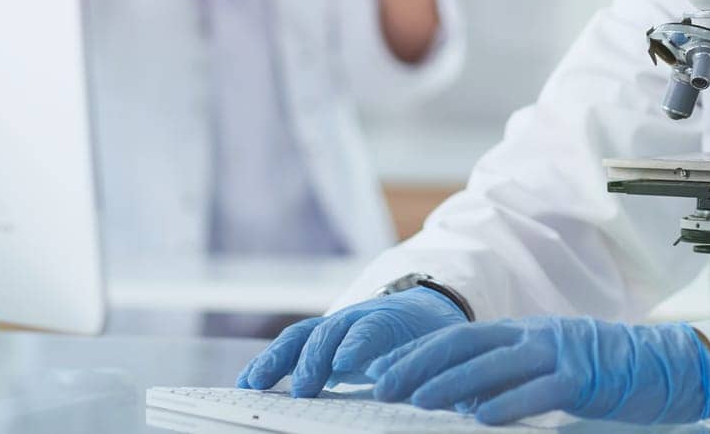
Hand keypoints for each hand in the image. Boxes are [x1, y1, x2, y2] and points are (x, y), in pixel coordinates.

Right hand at [236, 288, 467, 397]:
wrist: (424, 307)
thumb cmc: (435, 338)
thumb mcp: (447, 352)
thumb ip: (443, 373)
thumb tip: (461, 401)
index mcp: (395, 320)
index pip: (373, 328)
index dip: (359, 345)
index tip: (347, 363)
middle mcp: (360, 318)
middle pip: (332, 332)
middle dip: (315, 359)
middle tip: (304, 389)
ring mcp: (336, 326)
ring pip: (304, 336)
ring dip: (280, 359)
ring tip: (256, 384)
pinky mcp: (320, 339)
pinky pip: (291, 347)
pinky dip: (269, 362)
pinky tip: (248, 383)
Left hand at [366, 317, 709, 425]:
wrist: (663, 363)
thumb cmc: (602, 371)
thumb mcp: (548, 367)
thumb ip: (508, 378)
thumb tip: (462, 399)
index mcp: (524, 331)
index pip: (460, 336)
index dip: (418, 352)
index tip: (380, 370)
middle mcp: (535, 336)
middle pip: (467, 342)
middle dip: (421, 363)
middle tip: (383, 384)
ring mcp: (559, 353)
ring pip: (496, 363)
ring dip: (452, 382)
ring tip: (418, 400)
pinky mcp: (583, 377)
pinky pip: (539, 390)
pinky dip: (508, 402)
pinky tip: (480, 416)